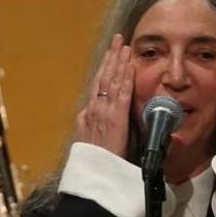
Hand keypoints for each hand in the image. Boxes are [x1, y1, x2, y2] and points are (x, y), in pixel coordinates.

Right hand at [74, 33, 133, 156]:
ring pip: (111, 80)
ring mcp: (104, 111)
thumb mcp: (89, 141)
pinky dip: (125, 76)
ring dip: (118, 60)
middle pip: (102, 77)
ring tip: (123, 44)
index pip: (97, 86)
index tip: (109, 56)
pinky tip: (129, 63)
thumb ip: (90, 126)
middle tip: (116, 40)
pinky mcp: (115, 117)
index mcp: (89, 115)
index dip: (104, 69)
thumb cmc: (95, 164)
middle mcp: (94, 109)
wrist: (93, 176)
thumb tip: (87, 115)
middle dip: (110, 57)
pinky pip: (122, 92)